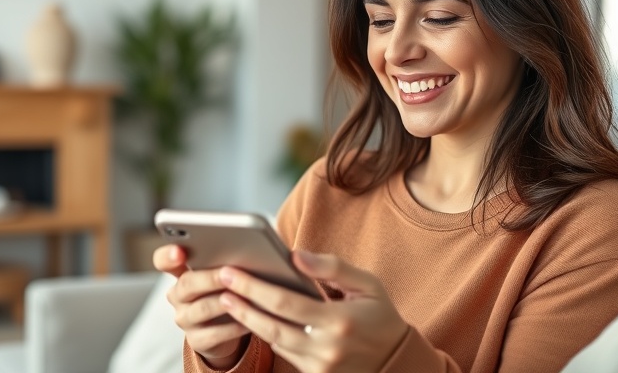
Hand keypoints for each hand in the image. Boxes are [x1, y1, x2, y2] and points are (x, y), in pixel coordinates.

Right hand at [153, 245, 250, 368]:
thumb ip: (222, 262)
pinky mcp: (197, 340)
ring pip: (202, 309)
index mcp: (180, 273)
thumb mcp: (219, 274)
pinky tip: (248, 321)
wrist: (224, 328)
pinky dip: (233, 327)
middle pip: (187, 284)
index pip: (163, 260)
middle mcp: (177, 295)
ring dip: (224, 302)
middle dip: (209, 278)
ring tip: (243, 296)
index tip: (178, 252)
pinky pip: (215, 334)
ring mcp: (185, 319)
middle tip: (228, 273)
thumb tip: (242, 250)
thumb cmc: (223, 291)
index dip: (167, 256)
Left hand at [218, 250, 407, 372]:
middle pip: (272, 327)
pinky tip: (252, 317)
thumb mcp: (366, 284)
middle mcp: (327, 349)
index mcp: (340, 321)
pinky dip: (267, 335)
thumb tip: (295, 255)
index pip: (285, 303)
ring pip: (274, 342)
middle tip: (221, 284)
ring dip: (249, 320)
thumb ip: (331, 267)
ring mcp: (320, 368)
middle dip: (242, 304)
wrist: (396, 361)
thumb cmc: (379, 315)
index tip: (231, 272)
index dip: (255, 287)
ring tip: (230, 298)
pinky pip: (284, 354)